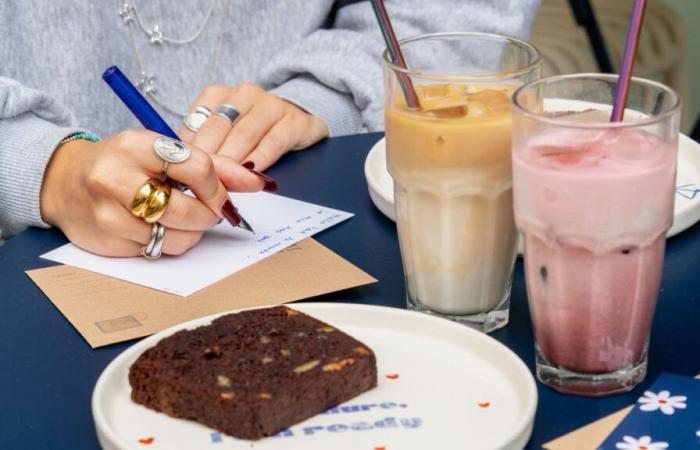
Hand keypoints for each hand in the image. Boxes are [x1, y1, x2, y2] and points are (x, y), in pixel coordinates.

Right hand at [40, 130, 263, 256]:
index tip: (219, 194)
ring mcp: (108, 212)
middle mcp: (116, 177)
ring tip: (185, 219)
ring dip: (193, 233)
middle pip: (188, 209)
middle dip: (208, 214)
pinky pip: (158, 251)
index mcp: (136, 145)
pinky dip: (171, 243)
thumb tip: (258, 182)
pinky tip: (162, 228)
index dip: (218, 186)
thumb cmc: (125, 164)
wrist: (65, 182)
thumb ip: (214, 165)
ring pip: (176, 236)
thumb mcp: (163, 152)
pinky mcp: (107, 240)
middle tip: (209, 211)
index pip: (198, 166)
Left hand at [178, 83, 328, 173]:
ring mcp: (271, 105)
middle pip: (219, 129)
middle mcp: (244, 95)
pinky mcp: (294, 121)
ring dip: (233, 162)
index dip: (190, 150)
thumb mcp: (225, 132)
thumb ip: (205, 144)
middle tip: (200, 183)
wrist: (299, 117)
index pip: (197, 121)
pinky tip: (252, 174)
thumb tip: (182, 168)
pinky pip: (274, 141)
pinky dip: (261, 159)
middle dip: (209, 159)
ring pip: (244, 135)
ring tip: (223, 183)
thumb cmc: (254, 130)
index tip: (185, 172)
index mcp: (219, 94)